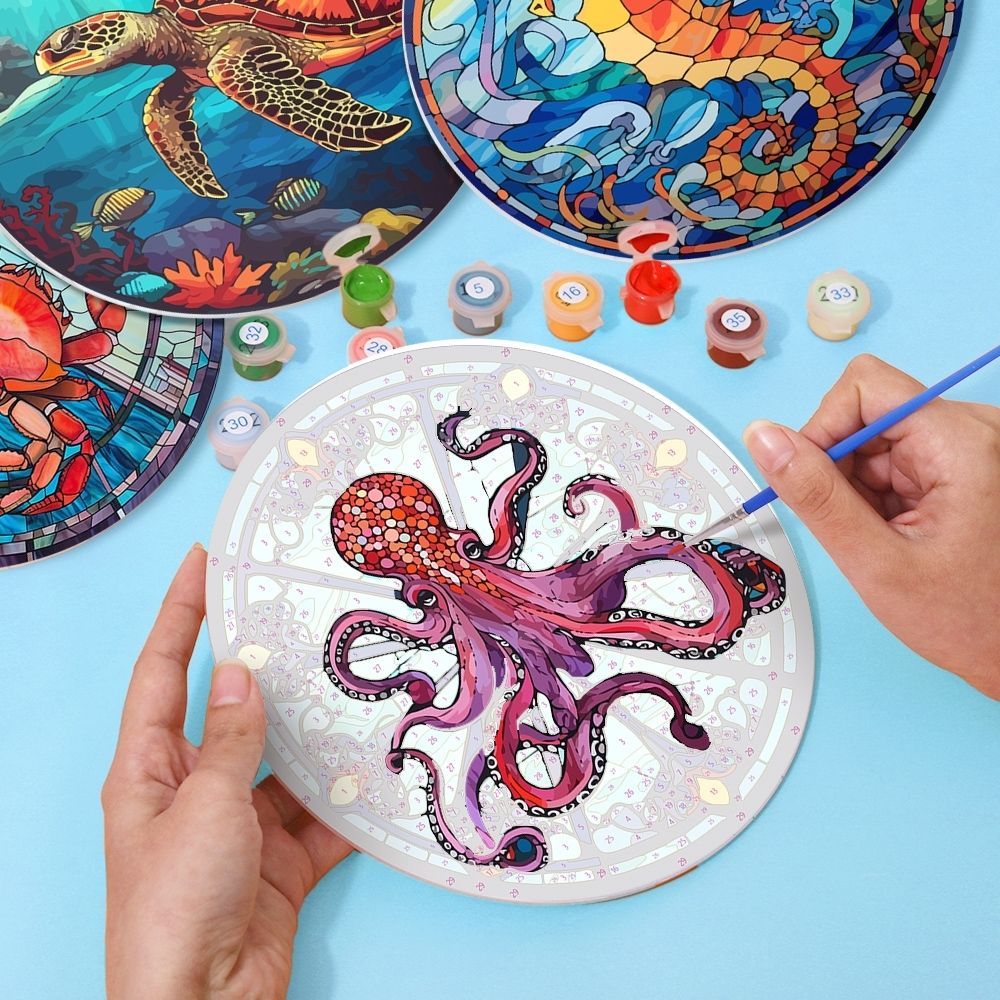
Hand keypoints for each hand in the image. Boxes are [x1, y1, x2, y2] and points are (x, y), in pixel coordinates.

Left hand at [103, 545, 351, 999]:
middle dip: (264, 668)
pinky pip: (319, 814)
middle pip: (231, 711)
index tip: (203, 560)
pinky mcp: (280, 857)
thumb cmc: (177, 906)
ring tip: (354, 687)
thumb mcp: (202, 808)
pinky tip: (380, 773)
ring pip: (283, 760)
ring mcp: (238, 824)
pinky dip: (348, 799)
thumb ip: (229, 740)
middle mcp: (192, 789)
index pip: (161, 672)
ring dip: (317, 735)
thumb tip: (239, 674)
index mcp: (149, 770)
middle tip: (301, 617)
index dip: (180, 612)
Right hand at [743, 354, 999, 697]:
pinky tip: (897, 528)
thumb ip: (815, 495)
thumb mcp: (875, 562)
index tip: (812, 483)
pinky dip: (879, 492)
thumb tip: (764, 437)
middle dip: (841, 465)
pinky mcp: (963, 459)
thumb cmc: (969, 619)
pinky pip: (895, 455)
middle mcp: (974, 430)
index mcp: (963, 443)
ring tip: (884, 533)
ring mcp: (970, 443)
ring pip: (875, 435)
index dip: (822, 430)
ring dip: (860, 484)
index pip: (864, 388)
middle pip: (867, 410)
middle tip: (857, 524)